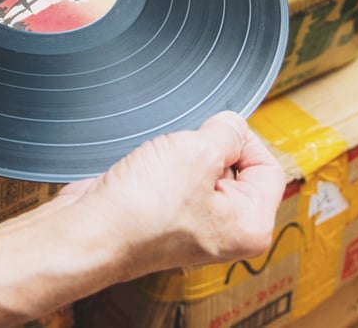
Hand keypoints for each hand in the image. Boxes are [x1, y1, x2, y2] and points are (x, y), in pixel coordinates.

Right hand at [60, 111, 285, 280]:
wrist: (90, 231)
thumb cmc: (142, 208)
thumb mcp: (197, 151)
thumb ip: (225, 131)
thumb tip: (232, 124)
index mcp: (250, 226)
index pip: (268, 168)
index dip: (242, 140)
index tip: (216, 131)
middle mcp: (225, 232)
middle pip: (234, 169)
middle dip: (207, 149)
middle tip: (182, 152)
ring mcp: (193, 227)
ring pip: (200, 171)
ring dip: (179, 156)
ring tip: (159, 165)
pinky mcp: (163, 219)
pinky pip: (173, 180)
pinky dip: (159, 168)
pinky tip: (144, 173)